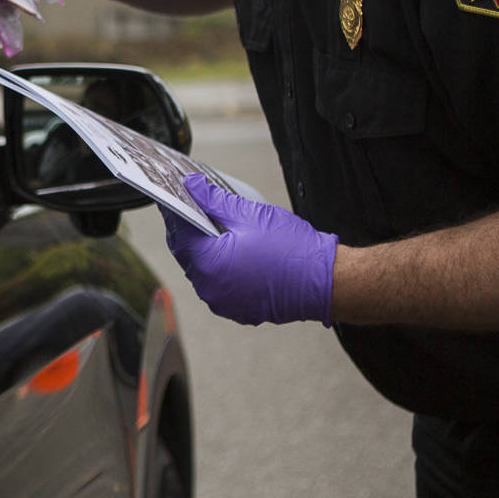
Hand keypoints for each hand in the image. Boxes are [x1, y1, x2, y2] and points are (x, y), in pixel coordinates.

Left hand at [163, 174, 337, 326]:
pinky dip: (220, 268)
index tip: (173, 198)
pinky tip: (230, 251)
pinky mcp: (239, 310)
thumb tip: (193, 187)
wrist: (326, 282)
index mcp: (209, 265)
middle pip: (188, 255)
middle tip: (192, 208)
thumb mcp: (250, 214)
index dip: (174, 213)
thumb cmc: (292, 249)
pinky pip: (220, 286)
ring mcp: (225, 303)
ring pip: (203, 272)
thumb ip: (215, 200)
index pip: (179, 235)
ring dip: (204, 251)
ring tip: (212, 227)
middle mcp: (211, 290)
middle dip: (188, 230)